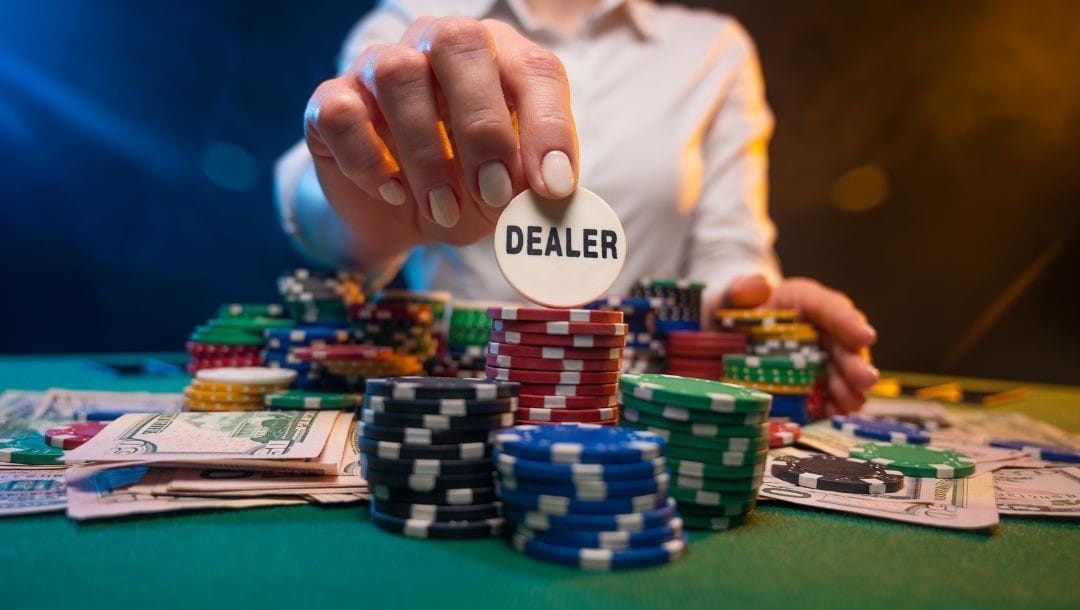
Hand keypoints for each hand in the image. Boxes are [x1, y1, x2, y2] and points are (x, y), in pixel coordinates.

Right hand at [303, 16, 578, 262]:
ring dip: (427, 153)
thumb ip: (528, 196)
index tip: (554, 186)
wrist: (395, 215)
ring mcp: (379, 66)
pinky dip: (369, 160)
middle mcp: (438, 46)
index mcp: (499, 58)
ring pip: (398, 74)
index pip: (533, 68)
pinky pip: (342, 112)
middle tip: (494, 193)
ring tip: (444, 209)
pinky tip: (393, 193)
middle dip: (483, 126)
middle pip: (459, 42)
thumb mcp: (504, 200)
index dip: (549, 125)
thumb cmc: (466, 192)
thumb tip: (551, 204)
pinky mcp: (330, 101)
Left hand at [724, 274, 878, 412]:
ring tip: (852, 403)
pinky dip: (833, 404)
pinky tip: (835, 414)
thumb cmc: (732, 311)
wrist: (724, 336)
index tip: (864, 337)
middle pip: (843, 343)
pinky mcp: (811, 383)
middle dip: (855, 362)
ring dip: (849, 388)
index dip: (847, 322)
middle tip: (865, 380)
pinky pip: (828, 394)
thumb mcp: (729, 297)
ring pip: (841, 371)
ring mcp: (817, 358)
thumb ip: (740, 290)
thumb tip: (758, 286)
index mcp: (803, 300)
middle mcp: (819, 328)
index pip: (829, 306)